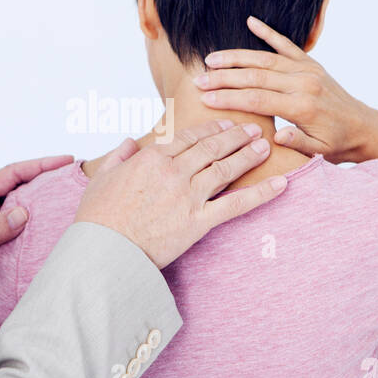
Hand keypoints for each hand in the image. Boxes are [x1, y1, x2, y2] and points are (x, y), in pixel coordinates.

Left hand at [0, 155, 74, 305]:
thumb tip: (24, 213)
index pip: (12, 174)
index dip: (40, 166)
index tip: (65, 161)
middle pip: (21, 188)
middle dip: (47, 181)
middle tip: (75, 179)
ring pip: (21, 209)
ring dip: (42, 206)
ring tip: (70, 202)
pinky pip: (16, 230)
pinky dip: (33, 229)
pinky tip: (50, 231)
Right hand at [74, 119, 286, 268]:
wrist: (103, 251)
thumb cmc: (97, 218)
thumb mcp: (101, 179)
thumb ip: (118, 156)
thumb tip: (128, 142)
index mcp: (151, 158)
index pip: (188, 138)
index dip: (210, 130)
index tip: (223, 126)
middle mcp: (174, 172)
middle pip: (212, 147)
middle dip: (235, 136)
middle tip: (253, 128)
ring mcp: (188, 197)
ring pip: (226, 168)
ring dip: (249, 154)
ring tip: (265, 145)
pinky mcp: (198, 223)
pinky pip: (235, 204)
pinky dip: (261, 193)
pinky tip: (280, 184)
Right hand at [194, 15, 377, 163]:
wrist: (363, 127)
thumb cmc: (337, 144)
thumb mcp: (319, 152)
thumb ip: (297, 143)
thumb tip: (276, 137)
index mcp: (303, 107)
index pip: (258, 100)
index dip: (229, 98)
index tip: (204, 98)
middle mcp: (304, 84)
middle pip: (256, 77)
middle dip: (224, 78)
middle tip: (199, 79)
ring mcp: (307, 70)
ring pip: (265, 59)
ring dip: (236, 57)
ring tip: (211, 59)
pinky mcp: (311, 63)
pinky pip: (287, 45)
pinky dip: (268, 32)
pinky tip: (251, 21)